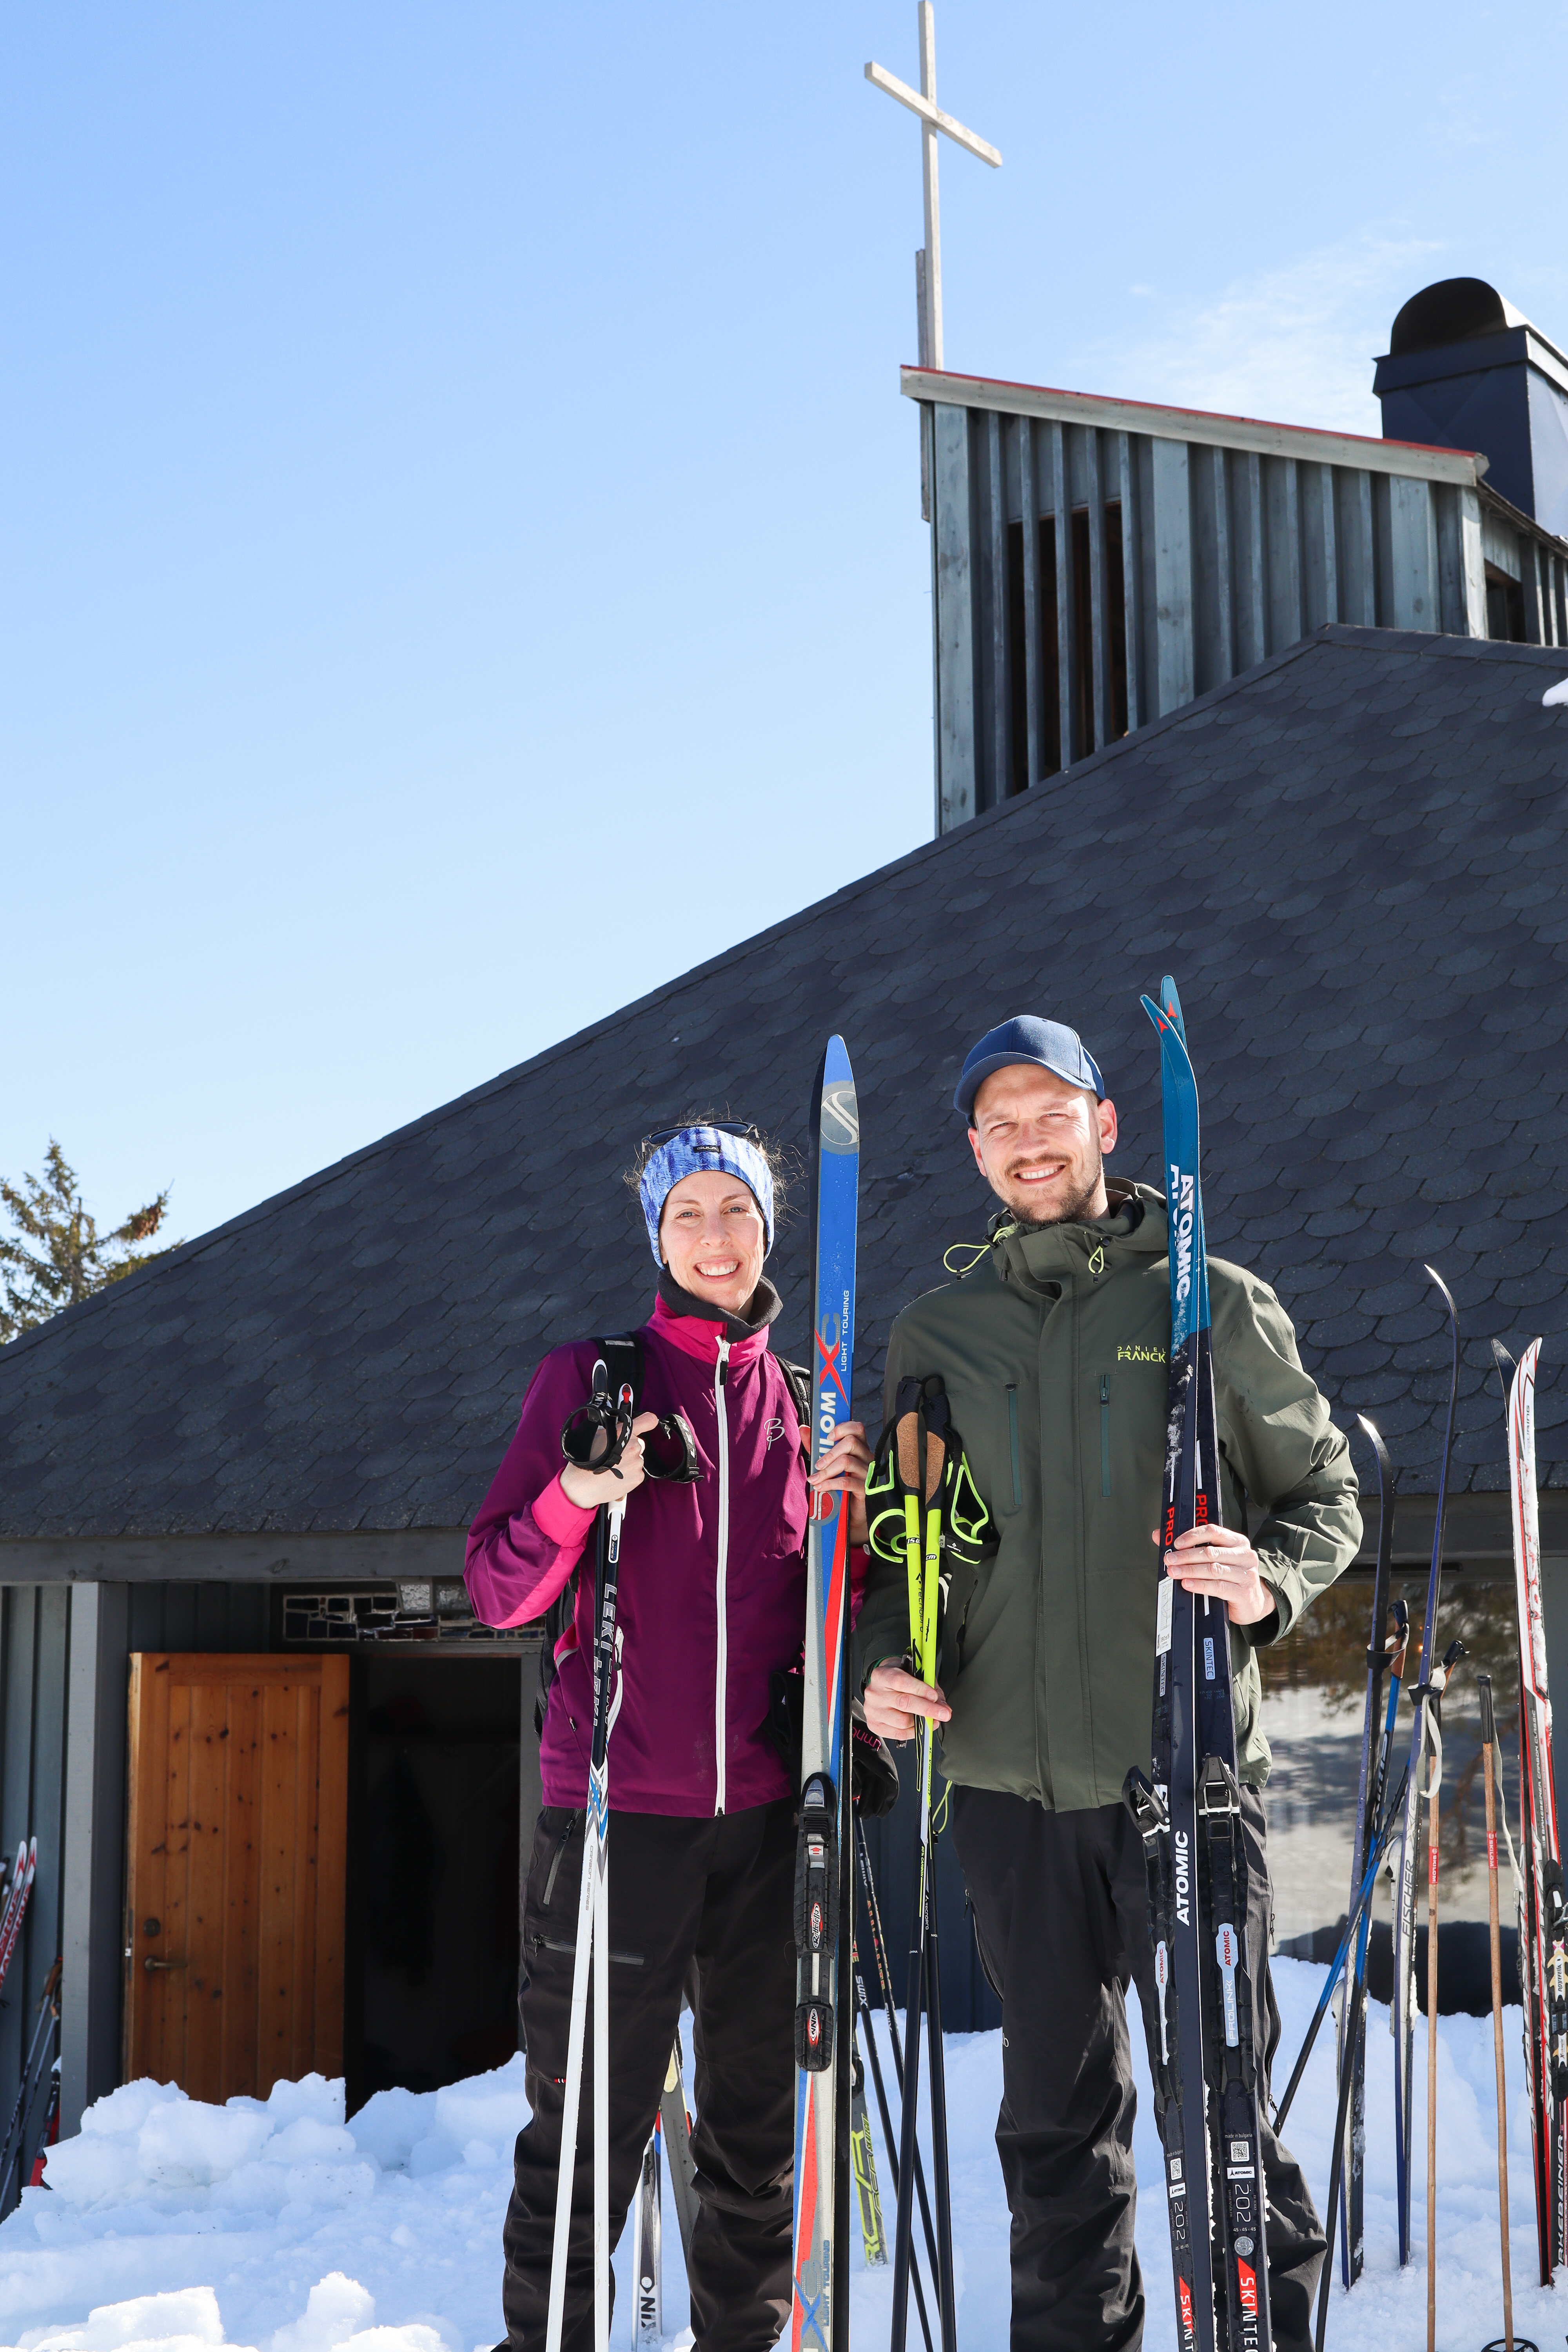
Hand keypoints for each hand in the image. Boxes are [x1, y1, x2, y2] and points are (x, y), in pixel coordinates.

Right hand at [560, 1411, 660, 1509]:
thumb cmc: (586, 1461)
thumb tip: (620, 1429)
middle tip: (614, 1456)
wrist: (582, 1485)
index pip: (648, 1420)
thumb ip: (613, 1430)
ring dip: (628, 1463)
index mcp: (623, 1433)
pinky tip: (615, 1476)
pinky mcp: (638, 1477)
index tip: (647, 1422)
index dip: (648, 1421)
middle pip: (638, 1444)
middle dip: (629, 1449)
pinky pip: (636, 1473)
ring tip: (612, 1469)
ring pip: (636, 1460)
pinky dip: (629, 1475)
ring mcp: (637, 1463)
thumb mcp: (597, 1436)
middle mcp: (634, 1447)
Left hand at [809, 1419, 872, 1544]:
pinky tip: (820, 1488)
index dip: (842, 1428)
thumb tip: (804, 1429)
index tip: (828, 1437)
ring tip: (814, 1479)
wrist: (852, 1514)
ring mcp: (869, 1473)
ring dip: (826, 1471)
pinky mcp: (866, 1490)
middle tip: (817, 1464)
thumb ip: (817, 1447)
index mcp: (860, 1449)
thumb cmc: (841, 1486)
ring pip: (847, 1461)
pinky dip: (829, 1484)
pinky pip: (846, 1482)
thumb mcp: (828, 1464)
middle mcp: (867, 1458)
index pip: (858, 1428)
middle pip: (852, 1442)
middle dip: (829, 1453)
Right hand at [862, 1659, 950, 1743]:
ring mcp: (873, 1711)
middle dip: (927, 1709)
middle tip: (943, 1713)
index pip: (901, 1682)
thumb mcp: (915, 1674)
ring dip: (921, 1722)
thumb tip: (943, 1707)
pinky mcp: (875, 1725)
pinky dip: (913, 1732)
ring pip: (902, 1721)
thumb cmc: (899, 1678)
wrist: (882, 1685)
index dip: (920, 1689)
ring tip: (932, 1719)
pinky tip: (920, 1726)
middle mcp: (875, 1693)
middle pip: (903, 1703)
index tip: (935, 1697)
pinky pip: (898, 1734)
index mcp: (882, 1675)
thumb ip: (930, 1688)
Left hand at [1153, 1521, 1275, 1626]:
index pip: (1213, 1531)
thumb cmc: (1232, 1577)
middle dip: (1186, 1556)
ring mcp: (1246, 1574)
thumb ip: (1191, 1546)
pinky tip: (1187, 1584)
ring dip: (1189, 1570)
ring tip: (1173, 1572)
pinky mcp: (1243, 1592)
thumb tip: (1159, 1535)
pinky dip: (1200, 1585)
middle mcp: (1244, 1555)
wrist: (1253, 1602)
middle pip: (1210, 1552)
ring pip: (1212, 1569)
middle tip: (1169, 1559)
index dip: (1193, 1535)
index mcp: (1236, 1542)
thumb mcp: (1216, 1559)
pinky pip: (1218, 1587)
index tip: (1176, 1543)